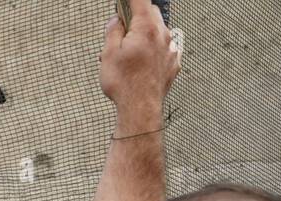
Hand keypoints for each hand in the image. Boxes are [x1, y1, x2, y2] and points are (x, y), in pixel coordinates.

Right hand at [100, 0, 181, 122]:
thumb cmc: (125, 85)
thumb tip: (116, 21)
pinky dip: (154, 50)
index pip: (140, 1)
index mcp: (145, 28)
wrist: (140, 109)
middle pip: (151, 13)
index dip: (130, 0)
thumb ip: (113, 32)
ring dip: (145, 34)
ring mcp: (170, 49)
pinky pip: (165, 48)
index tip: (124, 2)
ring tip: (129, 53)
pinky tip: (142, 63)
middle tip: (122, 30)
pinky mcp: (173, 63)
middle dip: (137, 16)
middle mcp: (162, 35)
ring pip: (158, 31)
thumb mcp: (108, 54)